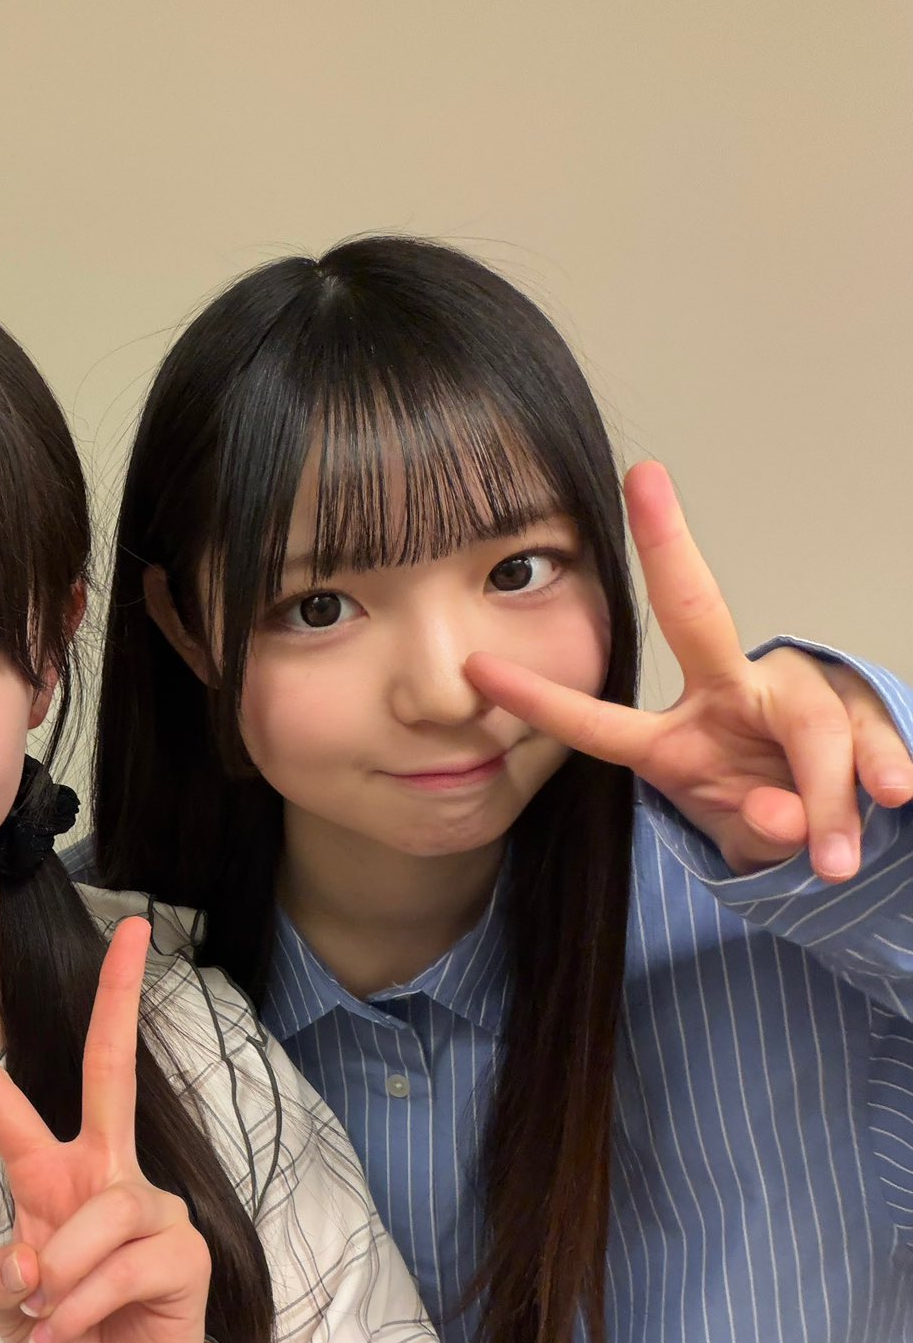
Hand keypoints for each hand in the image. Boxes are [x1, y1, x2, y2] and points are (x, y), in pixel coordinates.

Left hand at [0, 916, 214, 1342]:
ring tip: (52, 1320)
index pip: (3, 1099)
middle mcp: (105, 1171)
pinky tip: (72, 1336)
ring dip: (59, 1282)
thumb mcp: (5, 1309)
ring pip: (91, 1218)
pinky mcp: (182, 1249)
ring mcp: (150, 1205)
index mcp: (52, 1172)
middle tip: (136, 931)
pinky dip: (80, 1311)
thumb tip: (30, 1257)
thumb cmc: (68, 1334)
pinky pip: (115, 1270)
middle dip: (121, 997)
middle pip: (114, 1069)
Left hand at [466, 461, 912, 880]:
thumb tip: (782, 813)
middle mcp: (728, 691)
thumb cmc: (771, 818)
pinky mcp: (860, 703)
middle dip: (666, 545)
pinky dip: (882, 764)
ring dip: (824, 789)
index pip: (596, 719)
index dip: (538, 698)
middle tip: (645, 485)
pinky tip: (895, 793)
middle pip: (696, 617)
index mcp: (675, 736)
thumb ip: (755, 831)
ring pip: (804, 715)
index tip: (473, 668)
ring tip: (831, 858)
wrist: (850, 829)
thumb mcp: (746, 838)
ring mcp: (792, 691)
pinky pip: (869, 727)